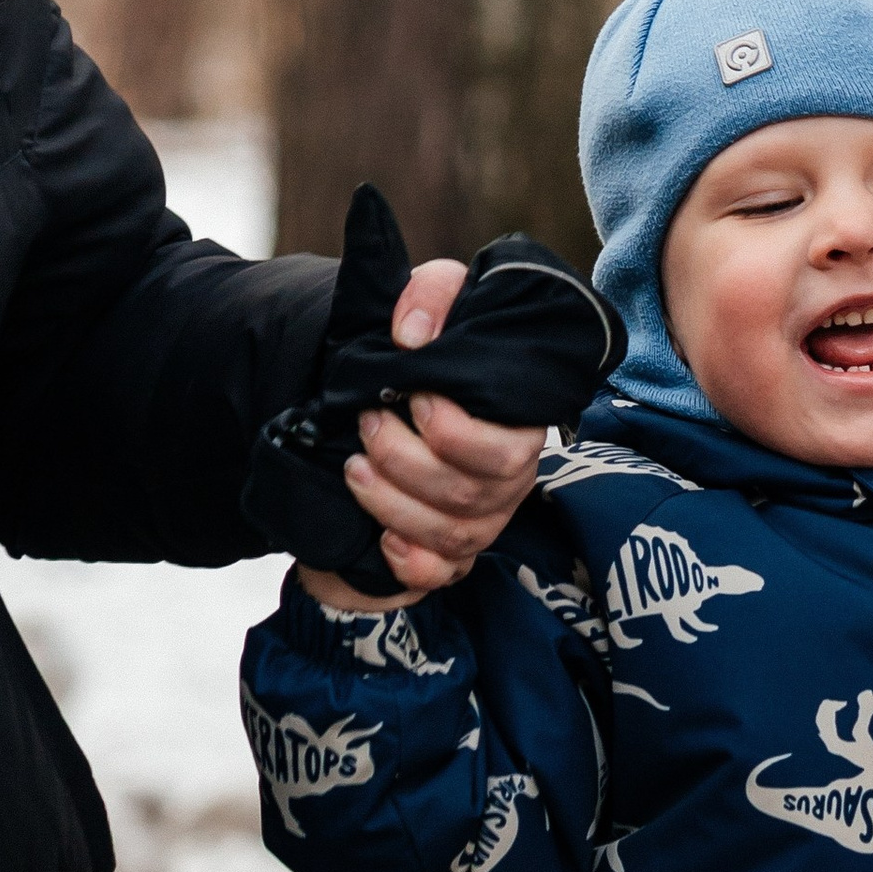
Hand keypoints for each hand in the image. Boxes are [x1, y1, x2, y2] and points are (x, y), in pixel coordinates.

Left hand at [306, 258, 545, 605]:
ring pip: (449, 536)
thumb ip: (431, 297)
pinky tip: (381, 537)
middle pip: (467, 496)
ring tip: (353, 468)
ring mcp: (484, 517)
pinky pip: (441, 574)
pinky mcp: (453, 547)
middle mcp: (508, 478)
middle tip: (367, 424)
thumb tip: (410, 336)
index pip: (501, 450)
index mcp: (518, 425)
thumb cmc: (433, 343)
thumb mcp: (436, 299)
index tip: (411, 394)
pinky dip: (409, 563)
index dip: (450, 431)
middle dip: (405, 462)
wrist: (409, 381)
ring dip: (392, 505)